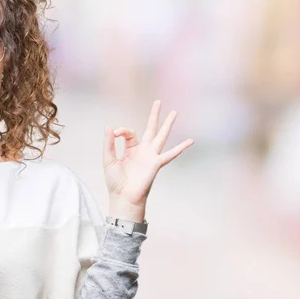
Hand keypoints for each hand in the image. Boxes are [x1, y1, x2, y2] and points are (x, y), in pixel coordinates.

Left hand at [103, 100, 193, 219]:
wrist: (123, 197)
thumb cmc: (115, 182)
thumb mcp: (108, 159)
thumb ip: (109, 143)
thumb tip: (109, 127)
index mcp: (131, 149)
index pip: (129, 132)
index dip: (122, 130)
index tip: (115, 134)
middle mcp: (143, 150)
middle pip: (150, 128)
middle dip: (154, 115)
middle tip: (158, 101)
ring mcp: (151, 156)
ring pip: (161, 136)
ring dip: (167, 124)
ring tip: (174, 112)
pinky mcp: (156, 164)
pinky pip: (170, 154)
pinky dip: (180, 148)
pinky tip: (190, 141)